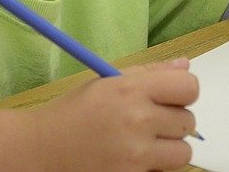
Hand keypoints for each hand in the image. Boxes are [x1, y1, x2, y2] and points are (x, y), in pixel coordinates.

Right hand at [30, 58, 198, 170]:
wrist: (39, 151)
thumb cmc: (73, 112)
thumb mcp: (107, 81)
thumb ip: (150, 73)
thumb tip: (186, 66)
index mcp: (131, 89)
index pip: (189, 87)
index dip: (183, 92)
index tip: (170, 97)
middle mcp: (137, 121)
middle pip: (189, 122)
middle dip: (174, 121)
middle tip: (150, 121)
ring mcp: (136, 156)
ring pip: (183, 153)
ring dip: (169, 149)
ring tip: (143, 144)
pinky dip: (154, 168)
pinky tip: (133, 160)